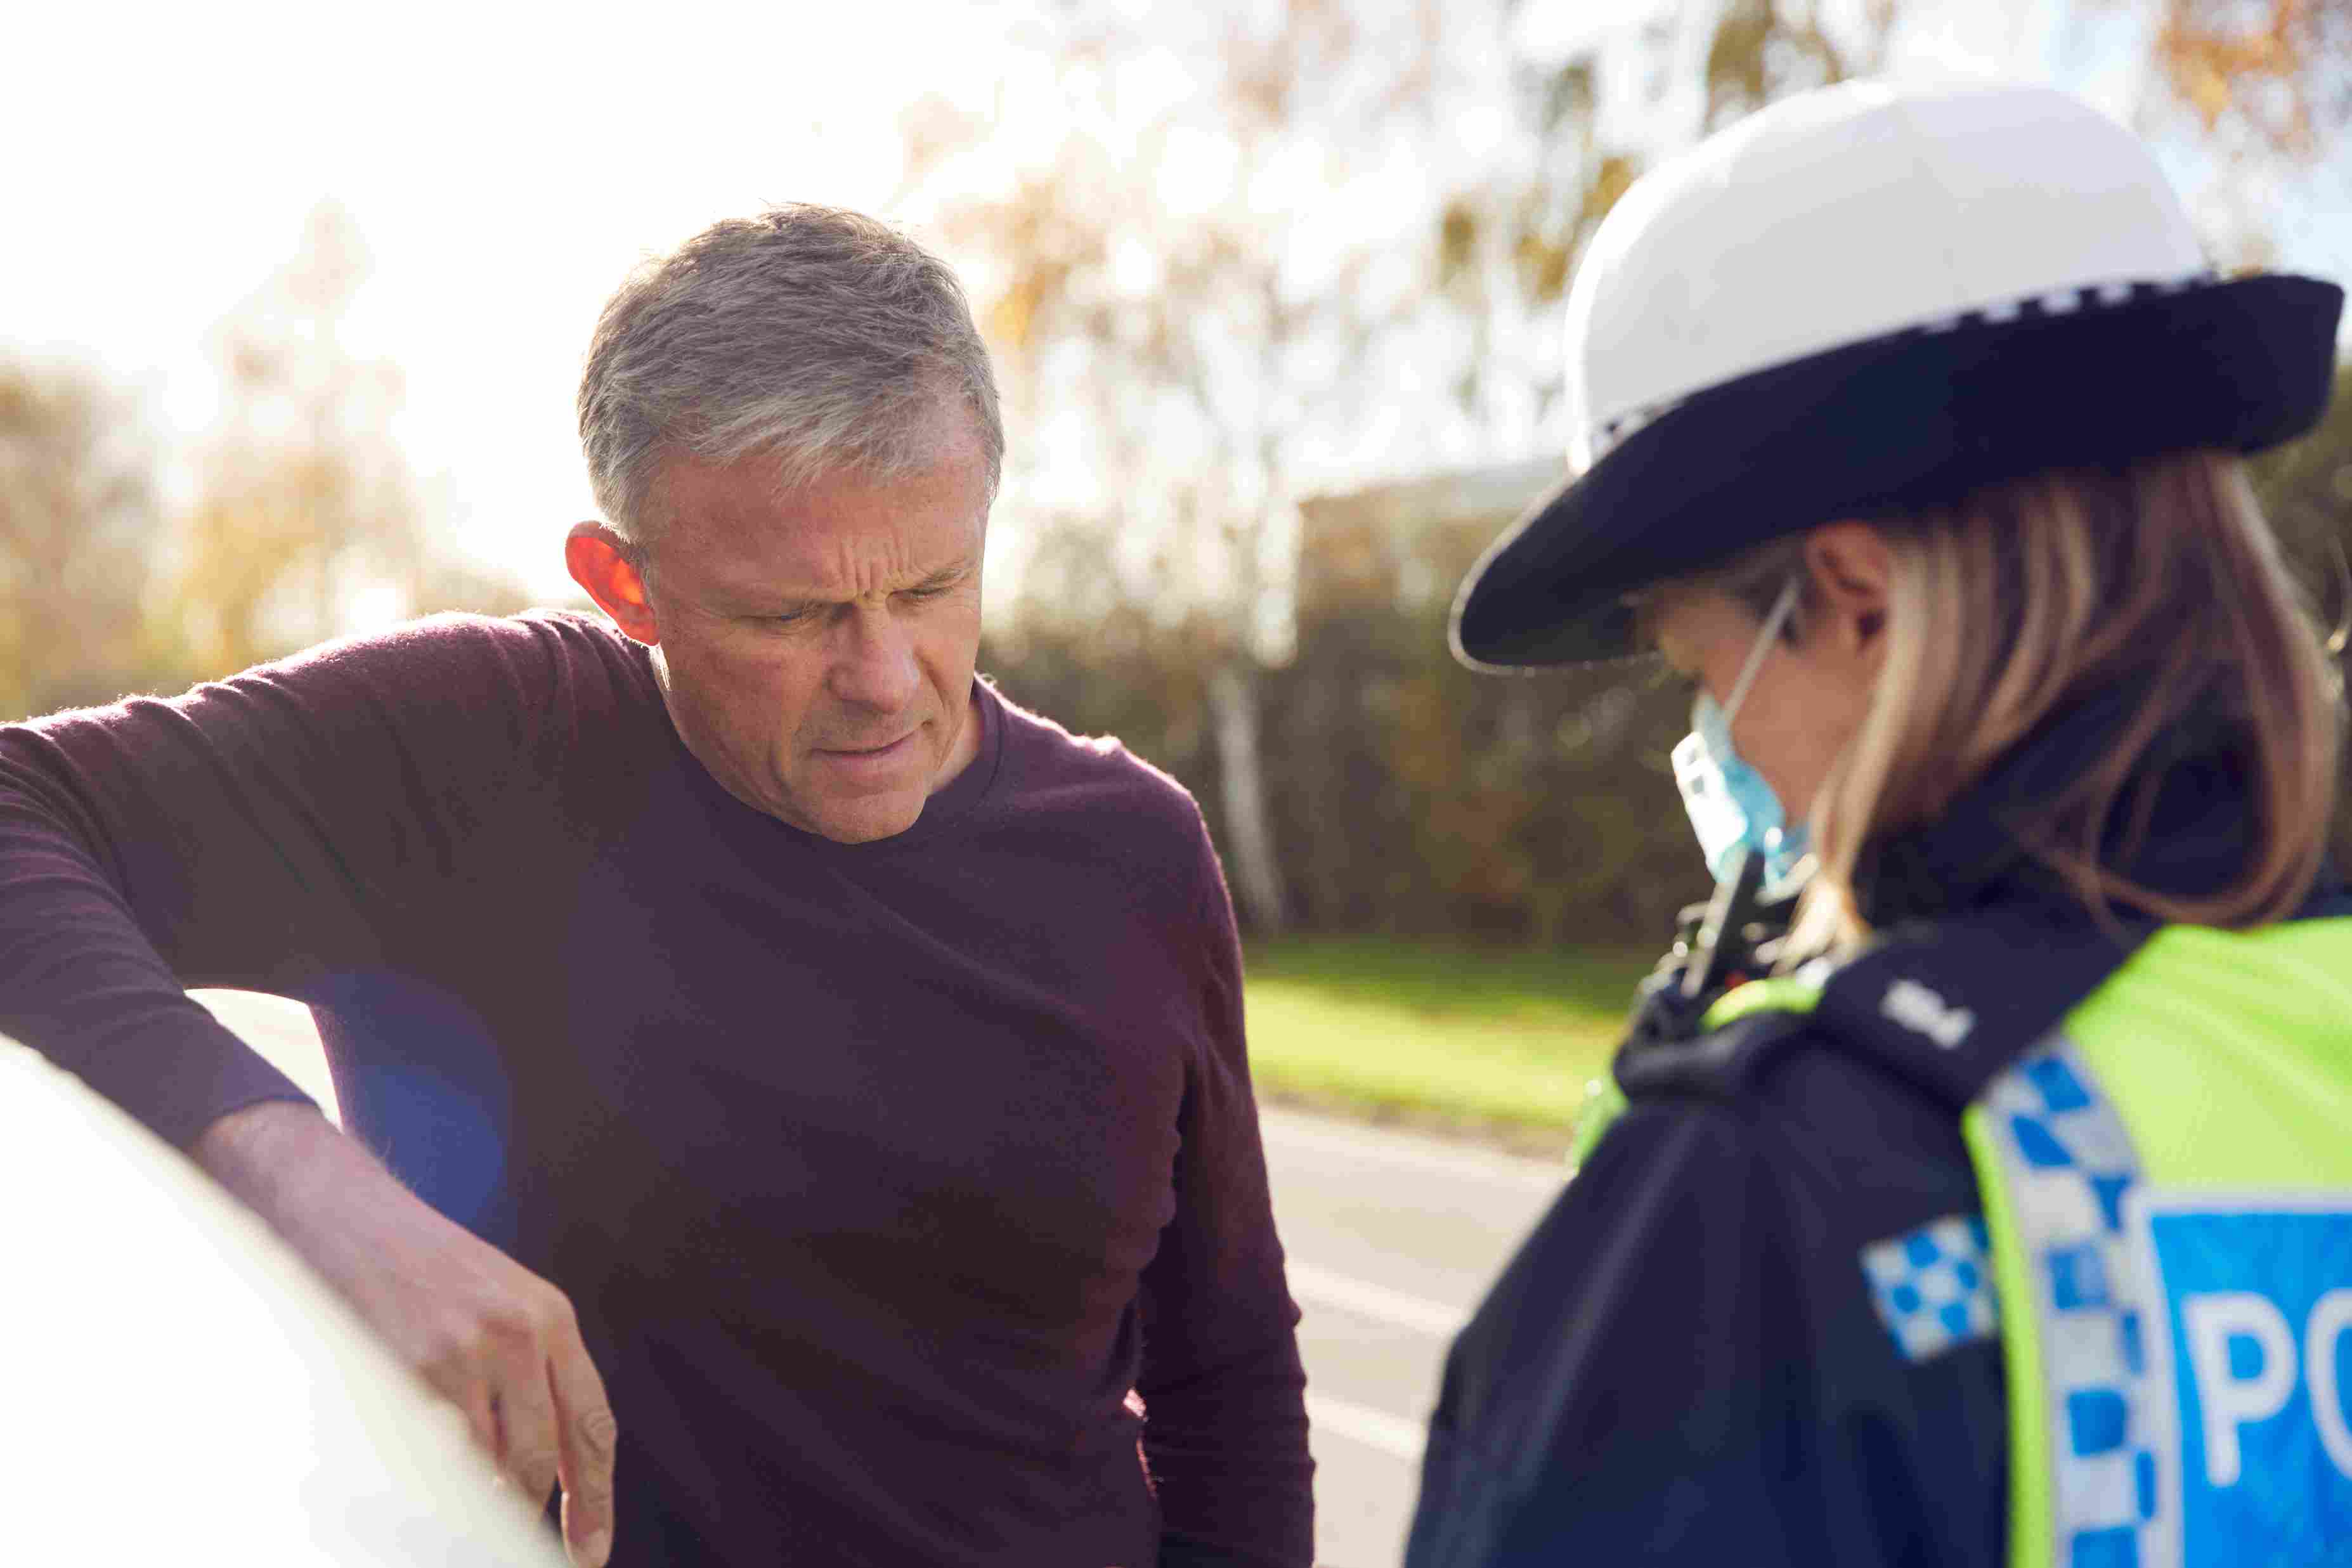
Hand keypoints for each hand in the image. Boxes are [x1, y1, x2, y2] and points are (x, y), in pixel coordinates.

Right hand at [194, 1101, 615, 1565]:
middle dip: (522, 1515)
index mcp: (550, 1317)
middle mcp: (517, 1333)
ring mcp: (459, 1352)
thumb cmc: (417, 1268)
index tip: (588, 1555)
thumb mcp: (499, 1298)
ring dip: (470, 1505)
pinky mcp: (403, 1369)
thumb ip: (531, 1370)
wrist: (337, 1208)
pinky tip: (416, 1485)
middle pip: (540, 1460)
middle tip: (505, 1544)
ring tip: (451, 1510)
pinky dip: (428, 1485)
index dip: (594, 1502)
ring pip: (483, 1467)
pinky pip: (430, 1457)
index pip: (590, 1428)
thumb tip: (542, 1477)